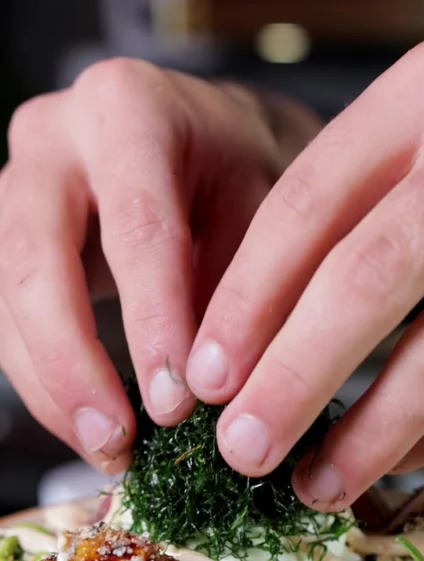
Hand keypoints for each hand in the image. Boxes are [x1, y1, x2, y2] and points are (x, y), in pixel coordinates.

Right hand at [0, 59, 318, 472]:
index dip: (153, 324)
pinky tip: (90, 424)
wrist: (204, 141)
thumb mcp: (262, 208)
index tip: (177, 403)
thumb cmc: (238, 171)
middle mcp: (53, 138)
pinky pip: (8, 320)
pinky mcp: (8, 239)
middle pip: (37, 263)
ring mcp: (17, 187)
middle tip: (117, 440)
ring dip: (54, 388)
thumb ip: (239, 287)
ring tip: (108, 450)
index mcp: (127, 110)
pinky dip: (48, 380)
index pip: (136, 229)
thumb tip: (218, 393)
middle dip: (75, 366)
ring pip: (9, 301)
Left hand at [186, 35, 423, 510]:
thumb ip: (335, 223)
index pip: (306, 205)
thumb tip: (232, 362)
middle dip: (296, 377)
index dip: (247, 301)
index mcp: (422, 98)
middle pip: (369, 278)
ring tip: (314, 485)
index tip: (204, 380)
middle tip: (241, 451)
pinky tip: (386, 459)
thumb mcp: (400, 150)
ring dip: (373, 433)